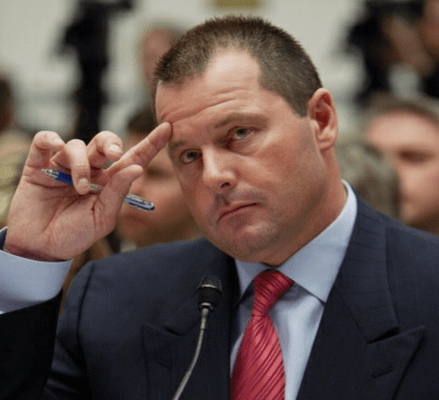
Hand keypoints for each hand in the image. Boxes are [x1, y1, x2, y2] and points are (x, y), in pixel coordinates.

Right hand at [4, 123, 171, 260]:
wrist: (42, 248)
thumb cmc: (75, 235)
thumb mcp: (102, 218)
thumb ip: (118, 192)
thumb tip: (137, 168)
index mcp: (109, 182)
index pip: (133, 158)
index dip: (151, 143)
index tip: (168, 128)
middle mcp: (90, 169)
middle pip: (105, 142)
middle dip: (111, 143)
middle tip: (114, 155)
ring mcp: (64, 166)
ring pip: (76, 145)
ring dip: (81, 164)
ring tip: (80, 188)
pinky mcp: (39, 165)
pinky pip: (45, 141)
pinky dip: (51, 139)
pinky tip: (56, 147)